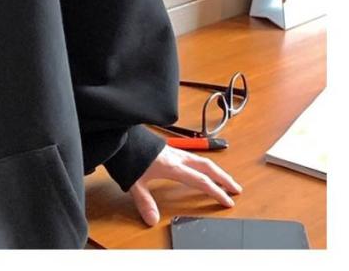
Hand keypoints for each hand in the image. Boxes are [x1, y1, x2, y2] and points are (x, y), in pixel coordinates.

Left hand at [128, 144, 243, 226]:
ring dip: (214, 169)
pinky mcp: (167, 147)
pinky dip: (201, 163)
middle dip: (223, 178)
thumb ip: (144, 202)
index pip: (201, 181)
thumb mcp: (134, 182)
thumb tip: (152, 220)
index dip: (216, 192)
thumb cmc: (127, 155)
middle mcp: (176, 157)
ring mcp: (173, 150)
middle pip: (207, 167)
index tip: (228, 201)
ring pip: (200, 159)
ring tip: (223, 178)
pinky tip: (199, 166)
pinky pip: (191, 155)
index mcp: (173, 167)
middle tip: (236, 188)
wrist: (118, 133)